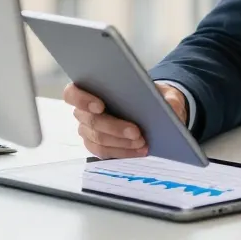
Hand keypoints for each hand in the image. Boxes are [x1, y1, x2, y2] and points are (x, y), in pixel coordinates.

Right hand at [63, 81, 187, 159]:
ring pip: (98, 139)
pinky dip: (122, 152)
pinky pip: (104, 152)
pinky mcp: (97, 145)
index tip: (101, 106)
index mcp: (90, 88)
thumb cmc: (151, 95)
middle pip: (91, 121)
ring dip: (120, 142)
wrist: (154, 109)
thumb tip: (168, 106)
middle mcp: (83, 111)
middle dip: (115, 127)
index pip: (72, 93)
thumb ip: (167, 96)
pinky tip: (139, 150)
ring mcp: (88, 130)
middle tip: (137, 132)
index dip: (83, 99)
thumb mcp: (163, 91)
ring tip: (142, 143)